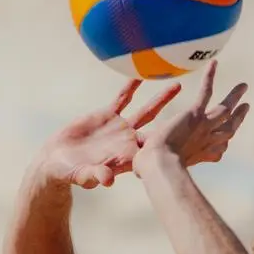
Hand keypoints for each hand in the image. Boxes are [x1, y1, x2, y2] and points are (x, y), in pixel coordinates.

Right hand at [38, 79, 181, 188]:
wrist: (56, 161)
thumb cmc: (70, 173)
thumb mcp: (82, 175)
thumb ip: (95, 175)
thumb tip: (108, 180)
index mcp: (127, 157)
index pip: (153, 152)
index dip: (169, 148)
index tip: (188, 142)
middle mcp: (129, 141)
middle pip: (158, 128)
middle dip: (176, 122)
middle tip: (197, 112)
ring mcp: (120, 127)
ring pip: (146, 111)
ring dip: (161, 99)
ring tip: (178, 85)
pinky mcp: (107, 115)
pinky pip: (122, 98)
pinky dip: (132, 86)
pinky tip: (142, 74)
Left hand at [134, 61, 249, 173]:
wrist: (159, 166)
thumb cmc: (152, 174)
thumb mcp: (154, 169)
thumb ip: (150, 165)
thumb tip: (137, 170)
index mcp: (199, 156)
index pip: (218, 151)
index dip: (222, 145)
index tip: (225, 143)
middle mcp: (207, 142)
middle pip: (229, 129)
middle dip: (238, 118)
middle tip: (246, 107)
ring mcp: (204, 127)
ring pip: (225, 109)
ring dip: (235, 96)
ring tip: (244, 85)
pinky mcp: (195, 115)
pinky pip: (206, 92)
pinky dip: (210, 77)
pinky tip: (214, 62)